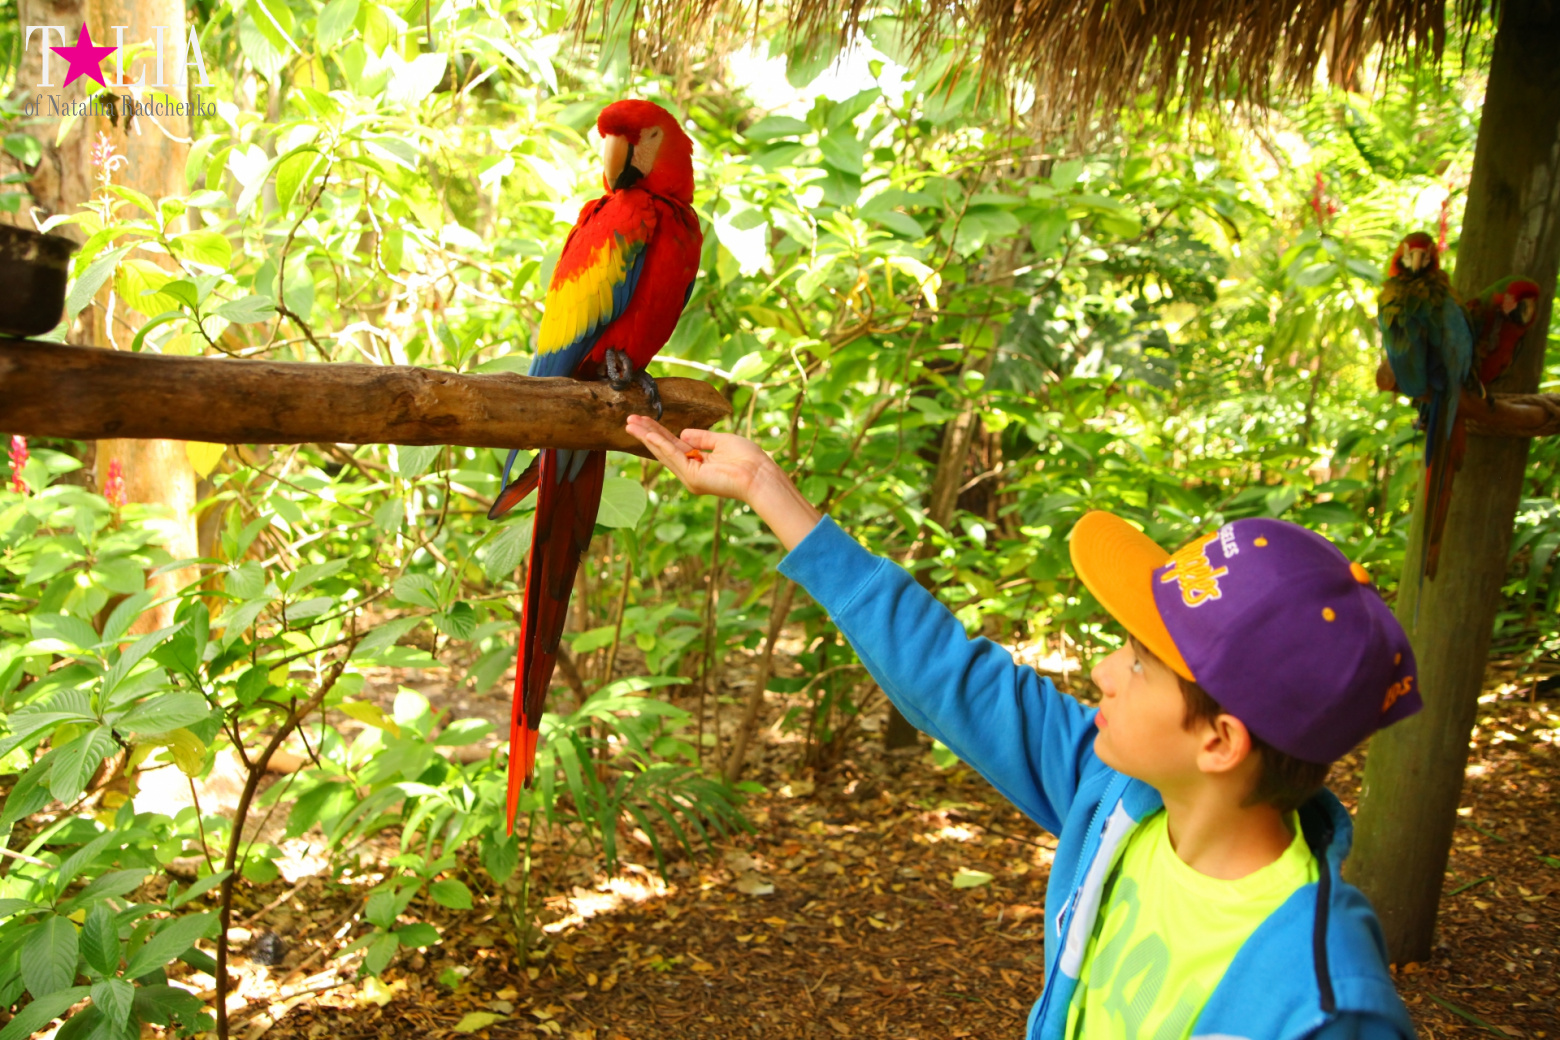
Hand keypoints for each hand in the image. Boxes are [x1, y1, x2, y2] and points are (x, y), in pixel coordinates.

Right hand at [625, 415, 821, 549]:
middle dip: (647, 433)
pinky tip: (648, 434)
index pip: (674, 446)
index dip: (659, 432)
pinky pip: (673, 456)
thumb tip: (683, 433)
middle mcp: (691, 473)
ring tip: (631, 424)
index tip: (644, 420)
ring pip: (664, 453)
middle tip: (630, 420)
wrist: (760, 475)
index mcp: (699, 464)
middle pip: (664, 449)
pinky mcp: (693, 477)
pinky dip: (660, 444)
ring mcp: (691, 477)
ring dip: (647, 437)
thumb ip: (702, 438)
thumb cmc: (748, 460)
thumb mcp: (722, 441)